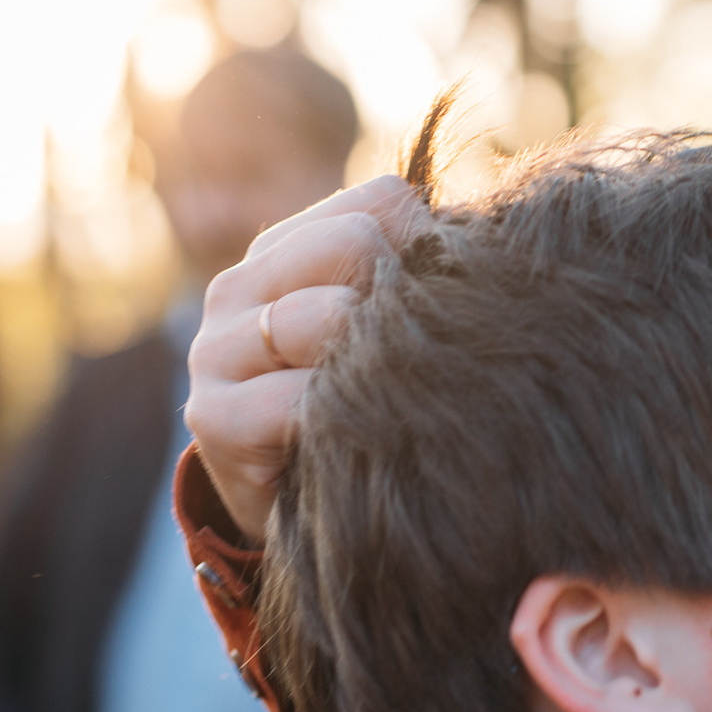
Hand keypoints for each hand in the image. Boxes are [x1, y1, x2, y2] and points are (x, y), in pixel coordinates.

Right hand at [185, 175, 425, 538]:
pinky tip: (365, 438)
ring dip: (377, 363)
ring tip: (394, 400)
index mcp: (286, 250)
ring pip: (328, 313)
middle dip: (404, 299)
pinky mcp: (212, 416)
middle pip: (357, 239)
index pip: (384, 202)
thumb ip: (422, 281)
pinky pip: (301, 398)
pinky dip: (347, 419)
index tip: (444, 308)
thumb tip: (500, 247)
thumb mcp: (383, 335)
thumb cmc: (355, 409)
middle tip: (421, 359)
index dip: (433, 249)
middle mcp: (240, 284)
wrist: (288, 508)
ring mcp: (215, 347)